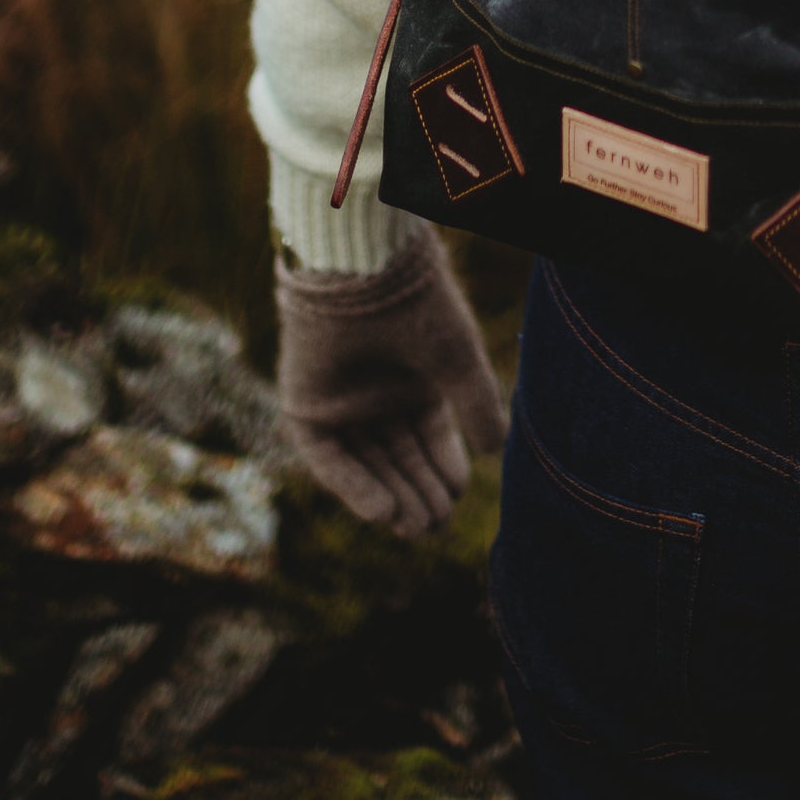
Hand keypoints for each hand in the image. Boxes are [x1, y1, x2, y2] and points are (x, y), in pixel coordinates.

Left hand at [276, 227, 508, 533]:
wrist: (364, 272)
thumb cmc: (417, 306)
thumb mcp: (457, 361)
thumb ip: (477, 403)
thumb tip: (494, 450)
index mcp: (411, 378)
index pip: (428, 437)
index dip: (443, 468)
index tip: (458, 495)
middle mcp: (375, 393)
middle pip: (397, 457)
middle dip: (417, 492)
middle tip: (436, 526)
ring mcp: (339, 402)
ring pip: (366, 463)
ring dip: (390, 496)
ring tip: (415, 527)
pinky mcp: (305, 406)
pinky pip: (328, 458)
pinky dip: (354, 485)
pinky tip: (383, 512)